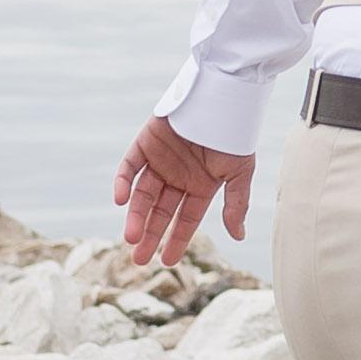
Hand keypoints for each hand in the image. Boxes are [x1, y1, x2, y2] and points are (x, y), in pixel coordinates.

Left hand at [114, 116, 250, 263]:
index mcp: (200, 186)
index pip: (185, 219)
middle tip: (139, 259)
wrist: (222, 98)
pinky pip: (130, 166)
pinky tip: (121, 200)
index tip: (166, 261)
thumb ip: (236, 204)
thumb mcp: (239, 173)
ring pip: (143, 194)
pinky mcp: (145, 144)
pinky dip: (123, 182)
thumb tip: (239, 236)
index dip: (176, 240)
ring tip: (131, 237)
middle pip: (159, 211)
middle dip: (150, 235)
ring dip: (135, 215)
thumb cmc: (234, 135)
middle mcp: (178, 177)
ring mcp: (160, 161)